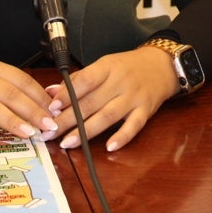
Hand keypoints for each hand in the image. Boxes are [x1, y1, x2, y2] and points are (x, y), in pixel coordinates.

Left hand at [50, 47, 179, 151]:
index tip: (52, 107)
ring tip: (67, 143)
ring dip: (86, 131)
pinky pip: (134, 125)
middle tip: (50, 132)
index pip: (86, 80)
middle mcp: (120, 82)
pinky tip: (109, 147)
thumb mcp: (105, 65)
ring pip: (108, 116)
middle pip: (91, 102)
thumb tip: (51, 92)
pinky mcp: (145, 111)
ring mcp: (134, 97)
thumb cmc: (128, 67)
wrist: (162, 65)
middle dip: (68, 119)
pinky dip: (122, 137)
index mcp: (108, 67)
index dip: (67, 94)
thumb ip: (79, 79)